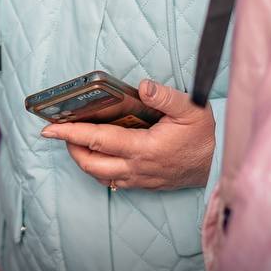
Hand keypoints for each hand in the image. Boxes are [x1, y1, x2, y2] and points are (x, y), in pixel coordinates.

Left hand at [41, 79, 214, 190]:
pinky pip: (113, 182)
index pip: (97, 140)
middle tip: (60, 132)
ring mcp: (139, 179)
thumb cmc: (205, 137)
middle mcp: (136, 168)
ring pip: (99, 175)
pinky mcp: (144, 185)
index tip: (48, 129)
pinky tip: (98, 156)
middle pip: (90, 163)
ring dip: (83, 160)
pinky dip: (99, 170)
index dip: (69, 134)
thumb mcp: (192, 110)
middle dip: (70, 147)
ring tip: (76, 141)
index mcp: (143, 148)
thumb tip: (142, 85)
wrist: (221, 166)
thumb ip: (166, 97)